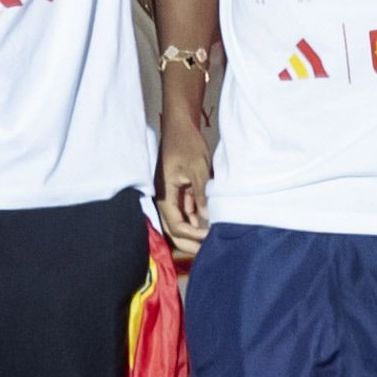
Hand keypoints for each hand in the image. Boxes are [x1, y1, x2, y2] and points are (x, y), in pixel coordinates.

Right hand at [156, 109, 211, 255]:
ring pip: (181, 221)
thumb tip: (208, 219)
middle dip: (190, 241)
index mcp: (164, 194)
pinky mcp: (178, 191)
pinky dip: (196, 217)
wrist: (180, 125)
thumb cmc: (186, 143)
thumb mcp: (197, 169)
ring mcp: (171, 195)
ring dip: (195, 230)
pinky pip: (186, 210)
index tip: (210, 237)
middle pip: (174, 229)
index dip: (193, 235)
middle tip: (208, 251)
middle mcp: (164, 198)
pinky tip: (210, 221)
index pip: (176, 224)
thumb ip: (202, 195)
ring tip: (213, 237)